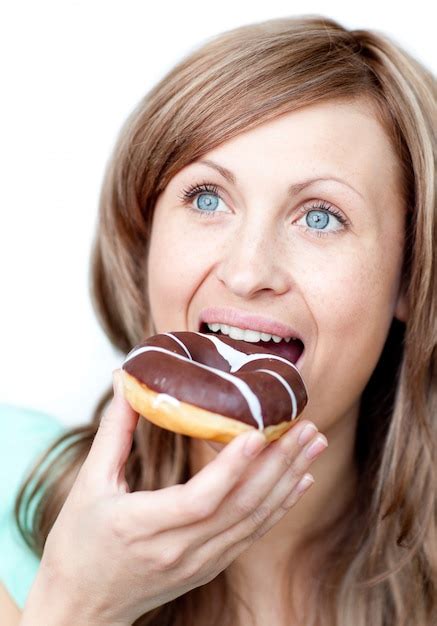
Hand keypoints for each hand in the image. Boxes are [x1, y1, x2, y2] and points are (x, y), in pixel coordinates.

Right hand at [23, 370, 326, 624]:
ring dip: (288, 481)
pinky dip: (279, 507)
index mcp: (142, 526)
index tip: (260, 433)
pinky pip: (251, 535)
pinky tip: (299, 482)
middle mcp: (177, 550)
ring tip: (314, 446)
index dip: (232, 467)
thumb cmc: (78, 545)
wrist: (81, 606)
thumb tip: (127, 382)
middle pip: (240, 506)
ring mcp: (197, 563)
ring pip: (254, 520)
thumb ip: (114, 430)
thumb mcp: (89, 484)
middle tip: (309, 428)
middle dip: (280, 464)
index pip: (199, 498)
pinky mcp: (208, 568)